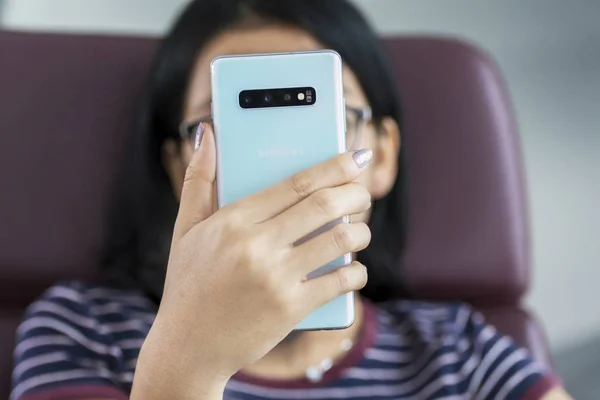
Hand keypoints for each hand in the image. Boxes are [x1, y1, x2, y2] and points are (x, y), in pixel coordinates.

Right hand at [131, 125, 371, 398]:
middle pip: (323, 205)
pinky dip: (355, 273)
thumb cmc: (188, 284)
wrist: (188, 347)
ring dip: (360, 232)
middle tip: (364, 192)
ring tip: (359, 231)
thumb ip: (198, 178)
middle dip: (355, 193)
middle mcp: (255, 246)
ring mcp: (275, 279)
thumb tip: (206, 132)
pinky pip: (339, 282)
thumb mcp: (185, 230)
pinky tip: (354, 270)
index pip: (296, 183)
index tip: (356, 156)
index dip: (333, 166)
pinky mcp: (290, 309)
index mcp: (232, 221)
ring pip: (339, 241)